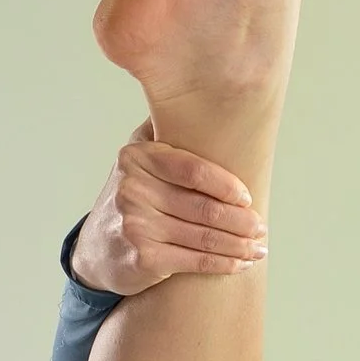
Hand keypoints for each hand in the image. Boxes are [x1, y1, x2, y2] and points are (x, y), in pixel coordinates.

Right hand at [69, 121, 267, 293]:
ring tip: (259, 248)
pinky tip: (242, 264)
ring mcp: (136, 225)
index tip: (248, 197)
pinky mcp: (144, 258)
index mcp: (137, 158)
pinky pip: (196, 261)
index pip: (193, 169)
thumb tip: (206, 96)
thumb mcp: (137, 159)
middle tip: (261, 227)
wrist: (98, 250)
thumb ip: (162, 130)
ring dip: (239, 245)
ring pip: (204, 236)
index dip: (227, 185)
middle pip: (203, 206)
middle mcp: (132, 189)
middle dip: (241, 220)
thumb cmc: (132, 198)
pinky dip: (224, 264)